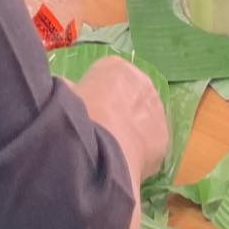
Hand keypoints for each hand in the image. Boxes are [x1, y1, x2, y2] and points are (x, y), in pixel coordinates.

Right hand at [74, 56, 169, 184]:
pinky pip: (150, 143)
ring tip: (112, 149)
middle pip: (130, 96)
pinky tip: (124, 161)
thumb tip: (67, 88)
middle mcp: (142, 81)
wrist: (101, 147)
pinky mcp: (164, 137)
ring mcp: (157, 109)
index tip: (87, 111)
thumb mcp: (64, 95)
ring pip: (143, 119)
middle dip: (118, 111)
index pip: (108, 77)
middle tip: (100, 131)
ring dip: (131, 130)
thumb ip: (70, 89)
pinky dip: (139, 151)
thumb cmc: (78, 115)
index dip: (96, 96)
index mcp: (115, 67)